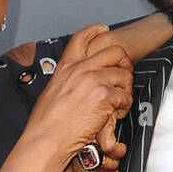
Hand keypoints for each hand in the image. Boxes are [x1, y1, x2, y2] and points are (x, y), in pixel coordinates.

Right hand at [25, 24, 133, 171]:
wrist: (46, 140)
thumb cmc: (46, 125)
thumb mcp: (52, 93)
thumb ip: (68, 81)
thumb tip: (79, 84)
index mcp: (66, 67)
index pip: (82, 37)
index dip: (96, 31)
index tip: (104, 30)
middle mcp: (81, 69)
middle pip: (115, 51)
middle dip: (123, 64)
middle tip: (122, 80)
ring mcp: (94, 80)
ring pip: (124, 75)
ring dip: (125, 90)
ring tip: (115, 105)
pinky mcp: (104, 95)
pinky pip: (126, 97)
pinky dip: (123, 108)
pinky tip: (113, 116)